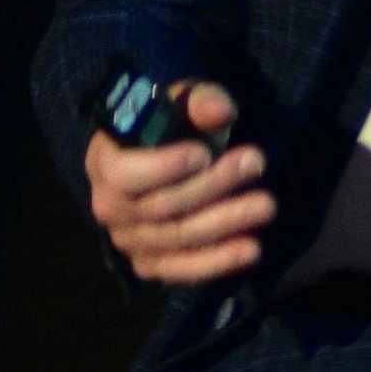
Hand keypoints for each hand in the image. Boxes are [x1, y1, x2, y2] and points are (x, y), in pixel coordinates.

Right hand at [84, 81, 274, 284]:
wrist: (167, 159)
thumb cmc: (172, 127)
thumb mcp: (184, 102)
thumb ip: (200, 101)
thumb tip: (221, 111)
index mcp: (104, 162)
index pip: (124, 174)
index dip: (164, 167)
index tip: (203, 154)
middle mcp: (108, 206)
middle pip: (160, 206)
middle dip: (212, 186)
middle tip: (255, 164)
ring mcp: (128, 240)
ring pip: (177, 238)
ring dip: (224, 222)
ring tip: (266, 205)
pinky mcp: (151, 264)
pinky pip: (181, 270)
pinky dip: (217, 262)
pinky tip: (251, 249)